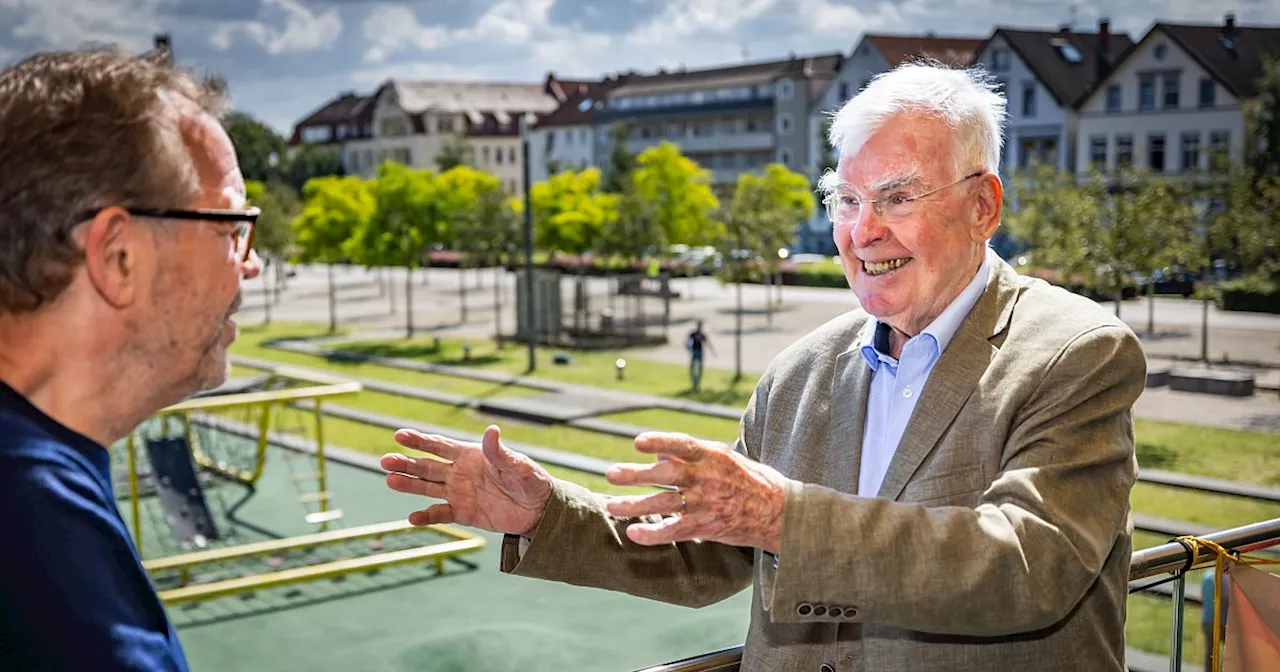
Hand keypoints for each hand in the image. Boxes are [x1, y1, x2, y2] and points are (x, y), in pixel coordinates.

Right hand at [381, 425, 552, 535]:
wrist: (539, 509)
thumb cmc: (531, 480)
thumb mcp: (518, 465)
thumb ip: (500, 452)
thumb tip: (491, 430)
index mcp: (470, 455)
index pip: (439, 446)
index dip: (419, 440)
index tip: (399, 435)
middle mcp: (459, 472)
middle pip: (427, 466)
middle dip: (406, 463)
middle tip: (385, 461)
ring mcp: (459, 493)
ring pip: (428, 488)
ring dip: (409, 485)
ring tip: (390, 481)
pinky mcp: (463, 513)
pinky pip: (441, 514)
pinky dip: (427, 516)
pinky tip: (412, 518)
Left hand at [604, 432, 789, 553]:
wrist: (780, 513)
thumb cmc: (751, 481)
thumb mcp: (727, 459)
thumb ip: (694, 456)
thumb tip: (660, 454)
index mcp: (714, 456)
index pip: (682, 445)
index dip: (660, 442)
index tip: (637, 442)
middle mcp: (708, 478)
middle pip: (666, 475)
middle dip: (636, 474)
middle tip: (610, 474)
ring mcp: (706, 504)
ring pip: (664, 503)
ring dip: (635, 504)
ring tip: (611, 505)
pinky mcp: (706, 527)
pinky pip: (675, 531)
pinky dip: (653, 533)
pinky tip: (634, 533)